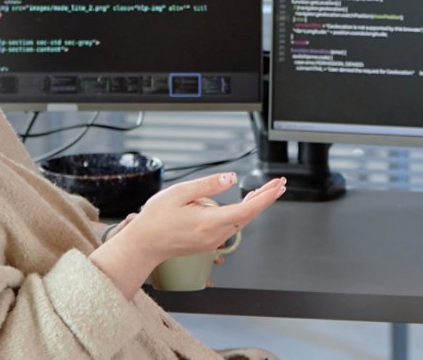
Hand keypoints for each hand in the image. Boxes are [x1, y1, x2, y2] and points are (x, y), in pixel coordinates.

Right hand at [116, 172, 285, 264]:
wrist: (144, 244)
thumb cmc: (156, 219)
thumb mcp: (179, 193)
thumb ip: (207, 185)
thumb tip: (231, 178)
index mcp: (208, 222)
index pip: (246, 210)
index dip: (265, 198)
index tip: (277, 187)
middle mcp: (214, 235)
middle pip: (248, 216)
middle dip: (266, 198)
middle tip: (279, 183)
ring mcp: (212, 241)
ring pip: (242, 221)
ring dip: (255, 205)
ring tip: (266, 189)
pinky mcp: (209, 242)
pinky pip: (232, 226)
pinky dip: (243, 213)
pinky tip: (246, 203)